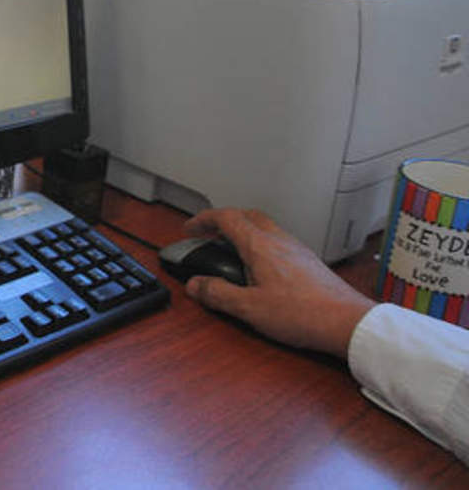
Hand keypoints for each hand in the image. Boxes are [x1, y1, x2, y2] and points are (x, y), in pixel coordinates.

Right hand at [182, 208, 375, 357]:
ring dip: (244, 231)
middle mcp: (279, 241)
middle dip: (224, 220)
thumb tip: (196, 285)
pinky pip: (279, 241)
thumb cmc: (304, 314)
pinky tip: (261, 267)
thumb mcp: (249, 308)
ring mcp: (296, 249)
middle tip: (209, 233)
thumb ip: (218, 294)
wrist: (348, 322)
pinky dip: (261, 244)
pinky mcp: (308, 262)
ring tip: (232, 250)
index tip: (191, 228)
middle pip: (247, 215)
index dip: (204, 219)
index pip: (226, 217)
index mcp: (260, 246)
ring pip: (265, 226)